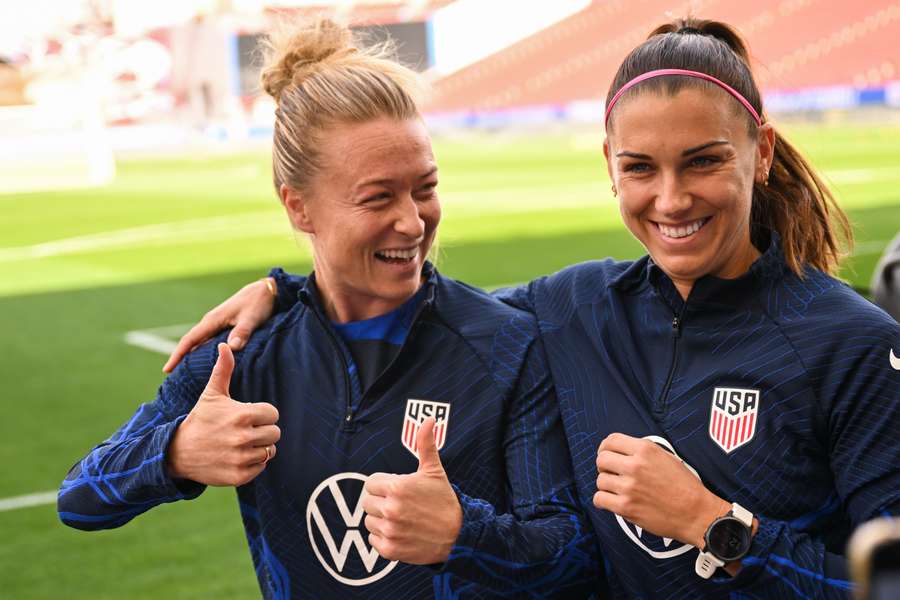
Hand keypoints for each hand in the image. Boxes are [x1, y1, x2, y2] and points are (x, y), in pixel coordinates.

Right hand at [163, 278, 275, 372]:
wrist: (266, 290)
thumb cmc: (258, 303)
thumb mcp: (251, 318)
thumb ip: (242, 332)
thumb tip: (230, 348)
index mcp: (213, 320)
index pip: (190, 339)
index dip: (177, 354)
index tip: (166, 369)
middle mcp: (211, 322)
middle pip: (191, 342)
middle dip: (180, 358)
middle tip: (172, 377)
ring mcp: (217, 323)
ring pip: (199, 341)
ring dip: (191, 354)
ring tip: (185, 372)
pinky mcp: (225, 325)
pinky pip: (209, 340)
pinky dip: (203, 350)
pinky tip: (205, 360)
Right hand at [166, 343, 280, 486]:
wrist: (177, 452)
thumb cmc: (200, 419)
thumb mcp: (211, 394)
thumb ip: (223, 370)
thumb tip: (225, 345)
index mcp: (242, 415)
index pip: (273, 414)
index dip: (262, 414)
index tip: (247, 416)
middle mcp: (243, 437)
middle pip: (275, 433)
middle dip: (262, 431)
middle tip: (244, 431)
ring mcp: (241, 458)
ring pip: (269, 451)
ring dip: (258, 447)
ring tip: (240, 443)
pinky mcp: (239, 476)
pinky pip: (260, 467)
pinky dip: (252, 463)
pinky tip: (236, 456)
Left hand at [362, 418, 462, 563]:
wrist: (459, 535)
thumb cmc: (444, 500)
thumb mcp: (434, 471)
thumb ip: (425, 444)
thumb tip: (429, 419)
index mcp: (397, 487)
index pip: (371, 483)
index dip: (383, 485)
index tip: (397, 490)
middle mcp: (391, 509)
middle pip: (367, 502)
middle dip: (381, 502)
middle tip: (400, 504)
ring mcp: (390, 531)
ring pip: (369, 521)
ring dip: (381, 520)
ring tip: (401, 518)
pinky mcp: (390, 549)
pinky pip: (372, 540)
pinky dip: (383, 537)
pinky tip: (400, 532)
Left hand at [593, 433, 729, 548]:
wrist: (697, 513)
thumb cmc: (685, 487)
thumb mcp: (667, 457)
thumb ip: (642, 452)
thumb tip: (621, 451)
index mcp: (645, 450)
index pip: (611, 440)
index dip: (606, 448)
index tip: (607, 454)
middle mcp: (635, 465)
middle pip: (601, 459)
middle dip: (605, 467)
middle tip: (613, 474)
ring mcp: (629, 487)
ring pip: (600, 480)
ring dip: (607, 486)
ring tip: (619, 490)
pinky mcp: (626, 507)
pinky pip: (599, 499)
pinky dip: (603, 501)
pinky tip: (613, 501)